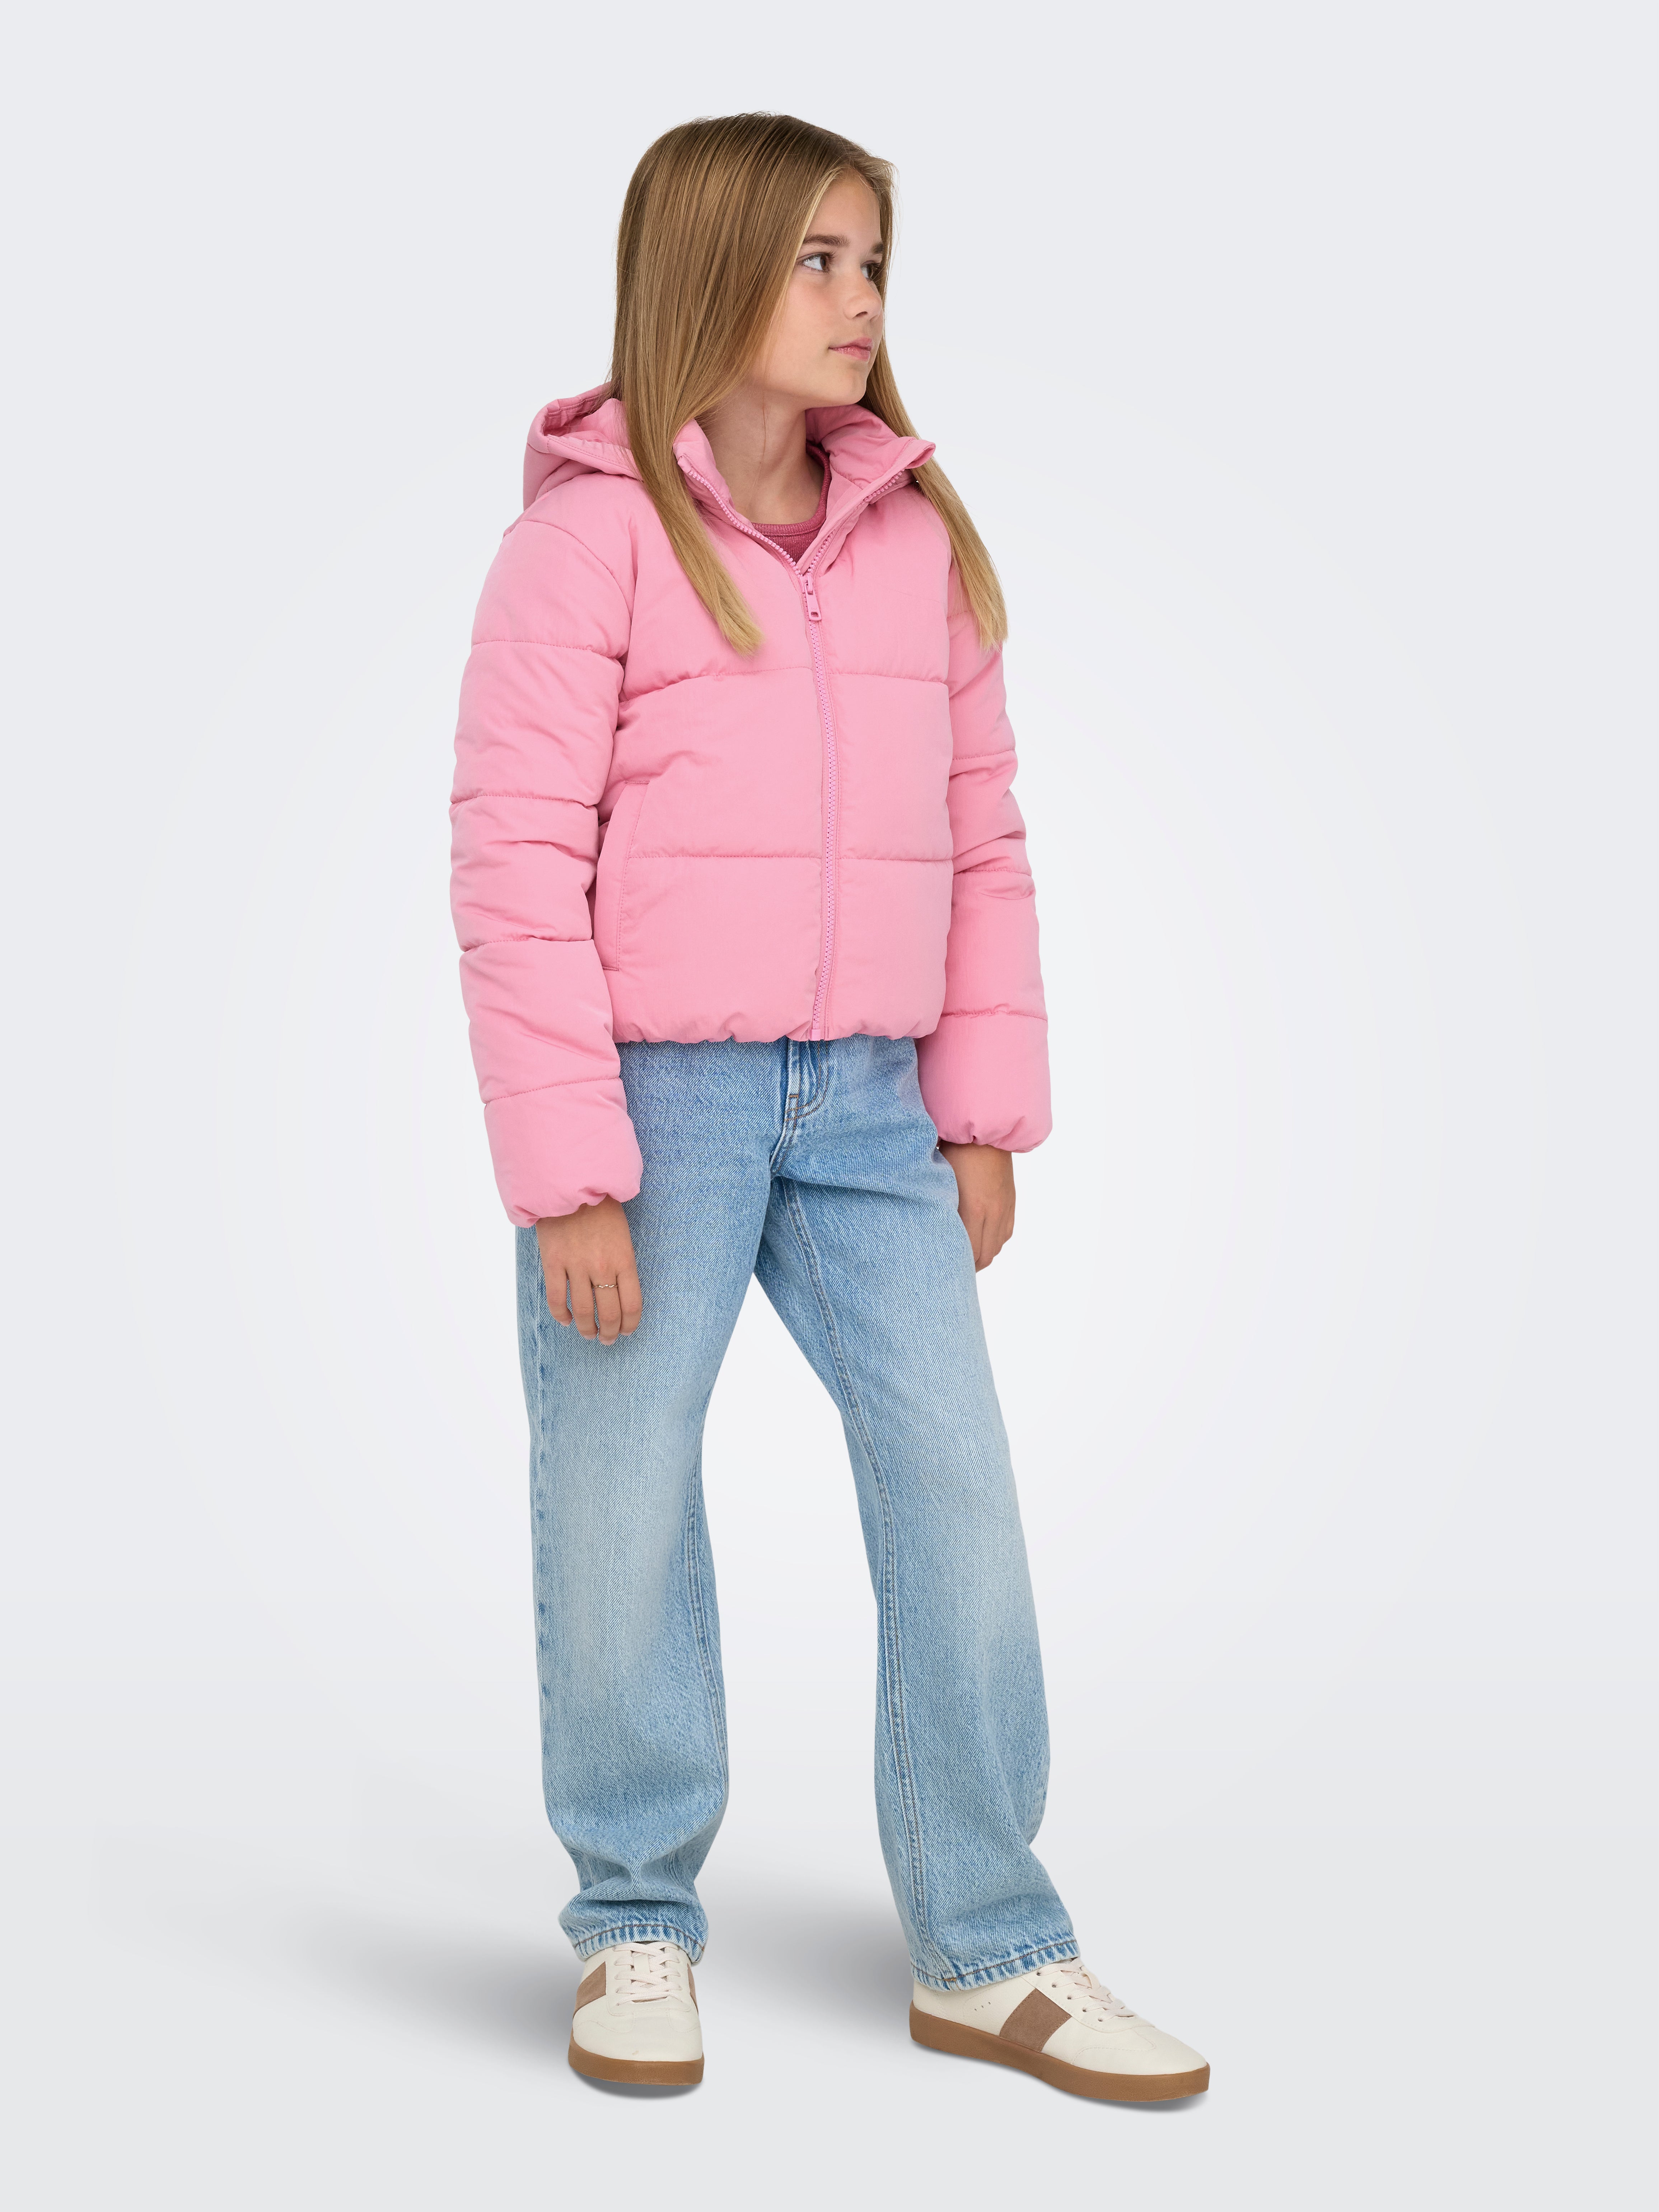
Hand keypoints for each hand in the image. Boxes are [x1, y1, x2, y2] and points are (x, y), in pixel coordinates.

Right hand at [535, 1198, 642, 1343]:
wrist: (571, 1184)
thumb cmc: (601, 1208)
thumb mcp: (623, 1235)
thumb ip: (622, 1263)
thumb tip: (620, 1291)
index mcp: (624, 1259)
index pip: (632, 1305)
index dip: (630, 1324)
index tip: (627, 1331)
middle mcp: (602, 1267)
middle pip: (610, 1314)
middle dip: (610, 1333)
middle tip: (608, 1339)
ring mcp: (576, 1266)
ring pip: (583, 1312)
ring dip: (587, 1329)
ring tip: (589, 1334)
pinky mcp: (553, 1263)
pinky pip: (557, 1299)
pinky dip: (562, 1315)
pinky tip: (567, 1320)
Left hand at [937, 1142, 1015, 1269]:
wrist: (986, 1129)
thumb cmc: (955, 1149)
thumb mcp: (940, 1179)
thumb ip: (937, 1206)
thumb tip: (927, 1227)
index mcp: (973, 1208)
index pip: (969, 1252)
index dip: (957, 1265)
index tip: (944, 1268)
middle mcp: (993, 1212)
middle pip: (984, 1255)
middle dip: (969, 1266)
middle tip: (952, 1268)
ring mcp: (1005, 1207)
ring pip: (997, 1247)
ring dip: (982, 1255)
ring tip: (966, 1257)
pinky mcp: (1011, 1201)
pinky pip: (1006, 1233)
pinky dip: (994, 1242)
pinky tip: (982, 1240)